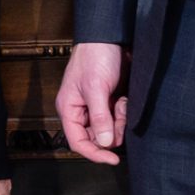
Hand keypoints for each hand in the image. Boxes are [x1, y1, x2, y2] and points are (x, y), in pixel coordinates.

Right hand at [55, 41, 128, 165]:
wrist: (111, 36)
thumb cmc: (95, 56)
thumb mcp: (96, 87)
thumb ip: (100, 116)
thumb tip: (105, 143)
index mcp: (70, 109)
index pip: (78, 142)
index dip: (94, 153)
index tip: (113, 159)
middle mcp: (82, 110)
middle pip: (96, 138)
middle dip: (111, 132)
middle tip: (121, 116)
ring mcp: (97, 106)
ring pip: (110, 129)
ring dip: (119, 121)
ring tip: (122, 103)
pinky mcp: (110, 101)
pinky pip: (119, 118)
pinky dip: (124, 113)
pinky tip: (125, 99)